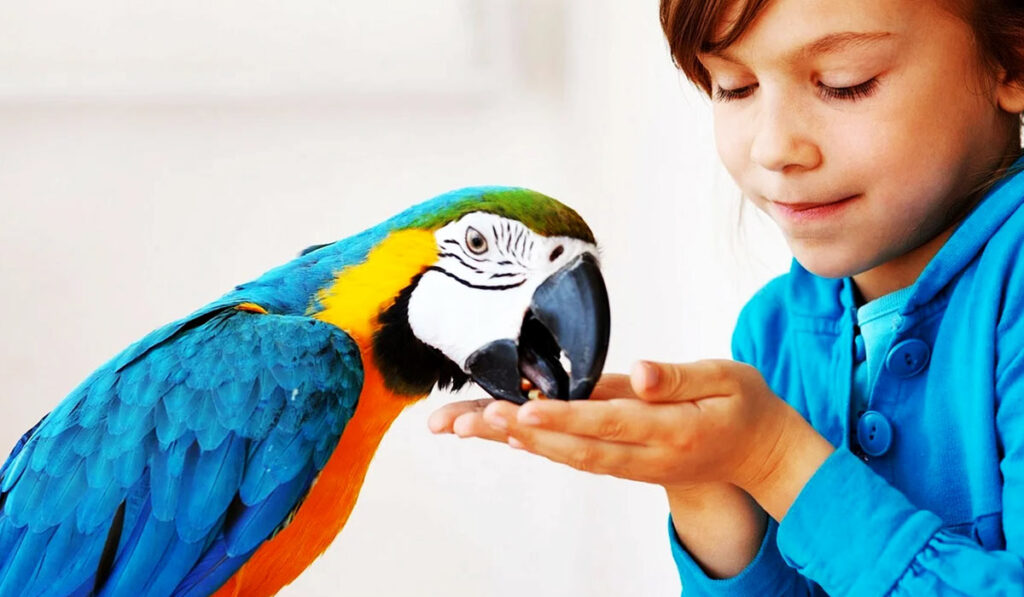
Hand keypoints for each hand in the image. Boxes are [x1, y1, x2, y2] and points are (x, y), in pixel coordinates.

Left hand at [431, 360, 833, 519]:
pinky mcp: (624, 463)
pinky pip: (577, 458)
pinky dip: (538, 448)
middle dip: (519, 433)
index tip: (524, 409)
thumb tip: (641, 373)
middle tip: (469, 418)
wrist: (761, 455)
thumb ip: (681, 376)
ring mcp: (634, 465)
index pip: (611, 422)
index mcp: (674, 429)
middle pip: (575, 447)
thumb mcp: (728, 378)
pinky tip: (502, 434)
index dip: (566, 418)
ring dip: (516, 442)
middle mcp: (647, 455)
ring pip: (568, 457)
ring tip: (466, 425)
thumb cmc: (745, 407)